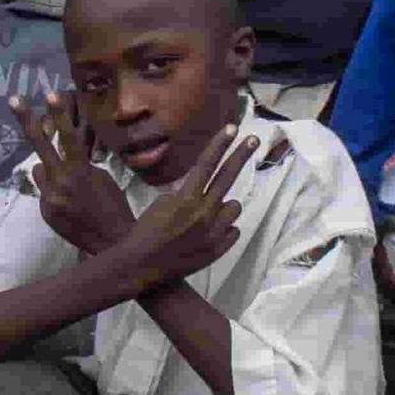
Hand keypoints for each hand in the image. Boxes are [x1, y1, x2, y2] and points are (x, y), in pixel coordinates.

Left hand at [19, 94, 138, 255]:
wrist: (111, 243)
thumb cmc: (114, 207)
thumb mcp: (102, 179)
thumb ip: (81, 165)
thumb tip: (66, 155)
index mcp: (80, 172)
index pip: (68, 137)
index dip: (59, 114)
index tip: (50, 94)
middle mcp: (60, 183)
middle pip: (39, 146)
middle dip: (25, 121)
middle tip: (13, 100)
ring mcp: (49, 198)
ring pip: (38, 171)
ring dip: (49, 172)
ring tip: (69, 188)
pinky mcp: (44, 212)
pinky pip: (43, 192)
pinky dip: (53, 193)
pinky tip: (69, 205)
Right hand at [123, 128, 258, 283]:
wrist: (142, 266)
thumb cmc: (146, 231)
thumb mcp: (161, 203)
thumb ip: (184, 193)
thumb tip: (201, 187)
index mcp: (186, 198)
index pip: (207, 164)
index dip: (220, 145)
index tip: (233, 129)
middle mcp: (204, 212)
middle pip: (228, 177)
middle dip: (241, 155)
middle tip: (253, 139)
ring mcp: (214, 232)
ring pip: (234, 207)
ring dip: (223, 207)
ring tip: (204, 217)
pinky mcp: (219, 249)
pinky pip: (233, 230)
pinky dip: (223, 230)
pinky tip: (205, 235)